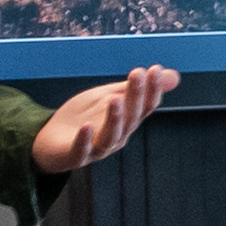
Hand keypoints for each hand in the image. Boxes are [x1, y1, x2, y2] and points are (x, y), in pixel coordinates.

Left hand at [32, 65, 180, 173]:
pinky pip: (82, 151)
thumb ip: (137, 88)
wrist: (51, 141)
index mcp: (127, 122)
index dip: (151, 90)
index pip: (145, 107)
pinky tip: (86, 127)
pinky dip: (85, 140)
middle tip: (137, 74)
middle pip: (130, 118)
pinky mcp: (74, 156)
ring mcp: (96, 149)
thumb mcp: (112, 96)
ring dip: (115, 119)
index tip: (153, 69)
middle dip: (135, 96)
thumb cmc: (86, 118)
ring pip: (110, 136)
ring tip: (116, 99)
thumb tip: (175, 76)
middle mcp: (117, 137)